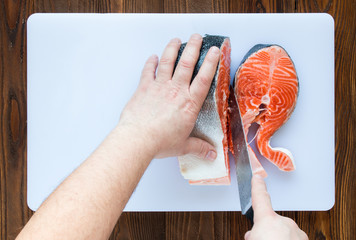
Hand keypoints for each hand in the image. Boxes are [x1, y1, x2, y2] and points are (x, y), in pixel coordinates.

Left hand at [118, 34, 219, 159]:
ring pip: (168, 61)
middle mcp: (176, 90)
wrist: (138, 139)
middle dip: (193, 47)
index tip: (215, 51)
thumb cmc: (160, 142)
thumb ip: (199, 148)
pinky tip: (153, 57)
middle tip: (196, 37)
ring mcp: (159, 86)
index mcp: (189, 103)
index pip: (204, 78)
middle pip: (187, 63)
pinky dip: (151, 62)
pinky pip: (148, 70)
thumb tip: (212, 154)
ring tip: (176, 40)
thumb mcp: (183, 146)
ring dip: (173, 48)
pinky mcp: (144, 87)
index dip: (211, 62)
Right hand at [245, 175, 307, 239]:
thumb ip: (252, 233)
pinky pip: (294, 239)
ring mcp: (297, 232)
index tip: (257, 177)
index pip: (260, 197)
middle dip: (268, 231)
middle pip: (273, 222)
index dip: (258, 186)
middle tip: (262, 239)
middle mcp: (285, 223)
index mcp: (268, 220)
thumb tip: (252, 234)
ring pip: (285, 232)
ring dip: (279, 238)